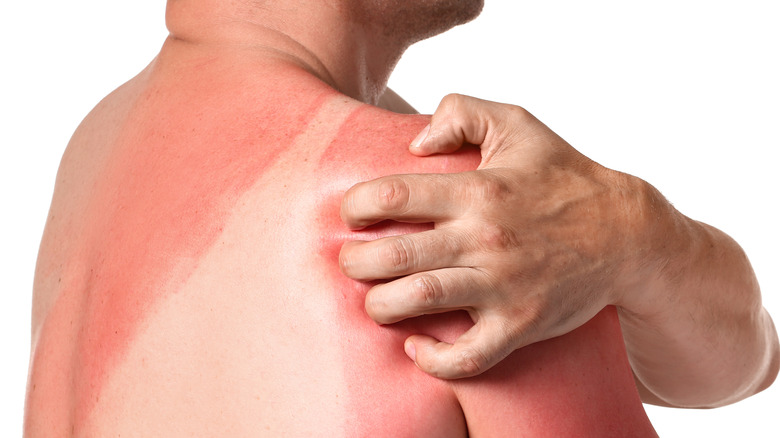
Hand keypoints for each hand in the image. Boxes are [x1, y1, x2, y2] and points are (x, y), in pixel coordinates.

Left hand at [340, 94, 648, 378]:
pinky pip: (467, 356)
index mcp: (478, 190)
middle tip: (351, 261)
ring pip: (419, 301)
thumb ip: (462, 112)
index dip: (356, 205)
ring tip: (374, 299)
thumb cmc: (563, 177)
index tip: (352, 214)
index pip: (393, 195)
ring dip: (380, 306)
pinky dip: (432, 359)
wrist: (626, 234)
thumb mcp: (518, 125)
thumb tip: (415, 142)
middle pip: (394, 255)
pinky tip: (414, 346)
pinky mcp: (520, 324)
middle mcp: (486, 238)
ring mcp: (504, 285)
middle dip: (355, 262)